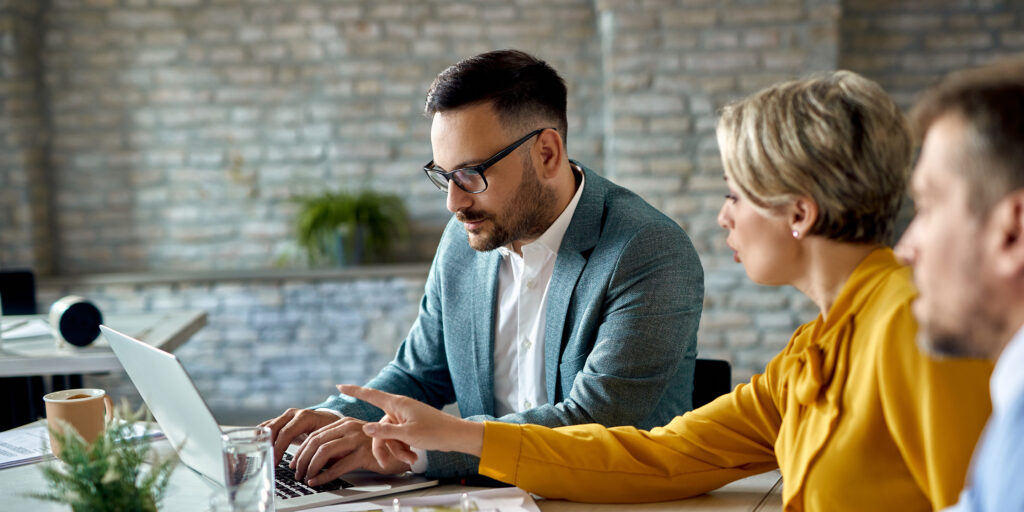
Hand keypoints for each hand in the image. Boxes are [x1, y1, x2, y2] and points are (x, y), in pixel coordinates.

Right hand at [258, 408, 338, 464]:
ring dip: (261, 442)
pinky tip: (256, 448)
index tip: (274, 463)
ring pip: (267, 427)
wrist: (330, 420)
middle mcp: (293, 414)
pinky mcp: (281, 421)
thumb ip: (316, 452)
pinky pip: (267, 427)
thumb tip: (304, 470)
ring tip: (259, 458)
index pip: (286, 432)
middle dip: (268, 447)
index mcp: (305, 417)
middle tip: (265, 463)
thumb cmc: (330, 432)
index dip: (278, 449)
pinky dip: (260, 437)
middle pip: (273, 429)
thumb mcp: (327, 441)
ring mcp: (285, 416)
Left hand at [289, 416, 410, 485]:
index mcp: (344, 423)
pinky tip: (317, 481)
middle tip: (296, 473)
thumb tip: (312, 459)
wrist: (402, 452)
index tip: (294, 463)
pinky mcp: (364, 453)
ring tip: (305, 478)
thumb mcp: (353, 443)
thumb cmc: (376, 449)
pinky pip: (338, 466)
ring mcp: (357, 439)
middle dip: (302, 459)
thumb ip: (336, 445)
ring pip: (324, 452)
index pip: (315, 434)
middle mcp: (350, 427)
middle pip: (316, 442)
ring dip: (310, 467)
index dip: (301, 450)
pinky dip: (324, 476)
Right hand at [337, 385, 483, 458]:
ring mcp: (404, 418)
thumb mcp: (407, 434)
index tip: (339, 386)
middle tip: (385, 463)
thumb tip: (364, 428)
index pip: (371, 395)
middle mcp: (399, 409)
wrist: (456, 436)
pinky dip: (403, 449)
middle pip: (378, 428)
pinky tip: (413, 457)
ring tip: (410, 459)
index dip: (354, 391)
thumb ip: (384, 432)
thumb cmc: (435, 432)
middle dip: (383, 447)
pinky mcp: (410, 427)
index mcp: (397, 404)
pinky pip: (398, 439)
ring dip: (396, 450)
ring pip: (389, 436)